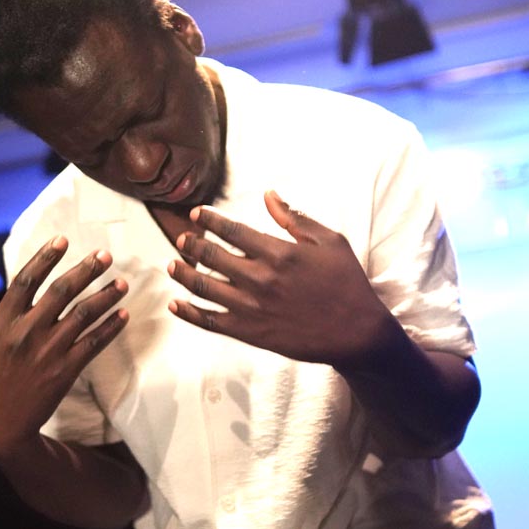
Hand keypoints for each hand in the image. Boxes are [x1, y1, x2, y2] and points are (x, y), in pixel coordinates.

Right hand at [0, 236, 127, 455]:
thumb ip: (10, 315)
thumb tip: (32, 286)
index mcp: (2, 322)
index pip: (26, 279)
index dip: (45, 257)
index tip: (63, 239)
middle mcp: (26, 332)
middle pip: (62, 291)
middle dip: (86, 270)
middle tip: (105, 255)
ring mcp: (48, 351)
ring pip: (84, 314)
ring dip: (106, 296)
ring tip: (123, 283)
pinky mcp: (65, 370)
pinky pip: (94, 343)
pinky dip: (111, 327)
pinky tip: (123, 315)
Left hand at [167, 190, 391, 369]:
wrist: (356, 332)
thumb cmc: (346, 283)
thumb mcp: (329, 241)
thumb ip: (295, 218)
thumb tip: (269, 195)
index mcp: (277, 252)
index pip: (231, 230)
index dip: (209, 220)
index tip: (196, 214)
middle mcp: (259, 278)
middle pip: (211, 256)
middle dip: (192, 245)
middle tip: (182, 239)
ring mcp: (251, 308)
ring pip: (204, 287)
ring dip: (184, 274)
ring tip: (172, 265)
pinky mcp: (249, 333)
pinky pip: (211, 322)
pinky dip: (189, 313)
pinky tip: (176, 304)